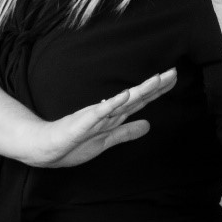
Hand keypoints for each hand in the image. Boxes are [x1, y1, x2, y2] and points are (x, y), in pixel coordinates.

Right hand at [26, 69, 177, 167]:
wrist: (47, 149)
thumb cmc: (73, 145)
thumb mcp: (107, 141)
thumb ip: (126, 132)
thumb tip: (148, 126)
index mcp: (114, 116)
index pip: (140, 100)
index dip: (158, 90)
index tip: (173, 77)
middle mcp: (108, 112)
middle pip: (137, 97)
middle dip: (156, 85)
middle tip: (174, 72)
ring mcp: (96, 116)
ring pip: (123, 101)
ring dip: (140, 90)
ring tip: (157, 79)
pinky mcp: (83, 122)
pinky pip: (101, 112)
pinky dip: (114, 103)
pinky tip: (126, 95)